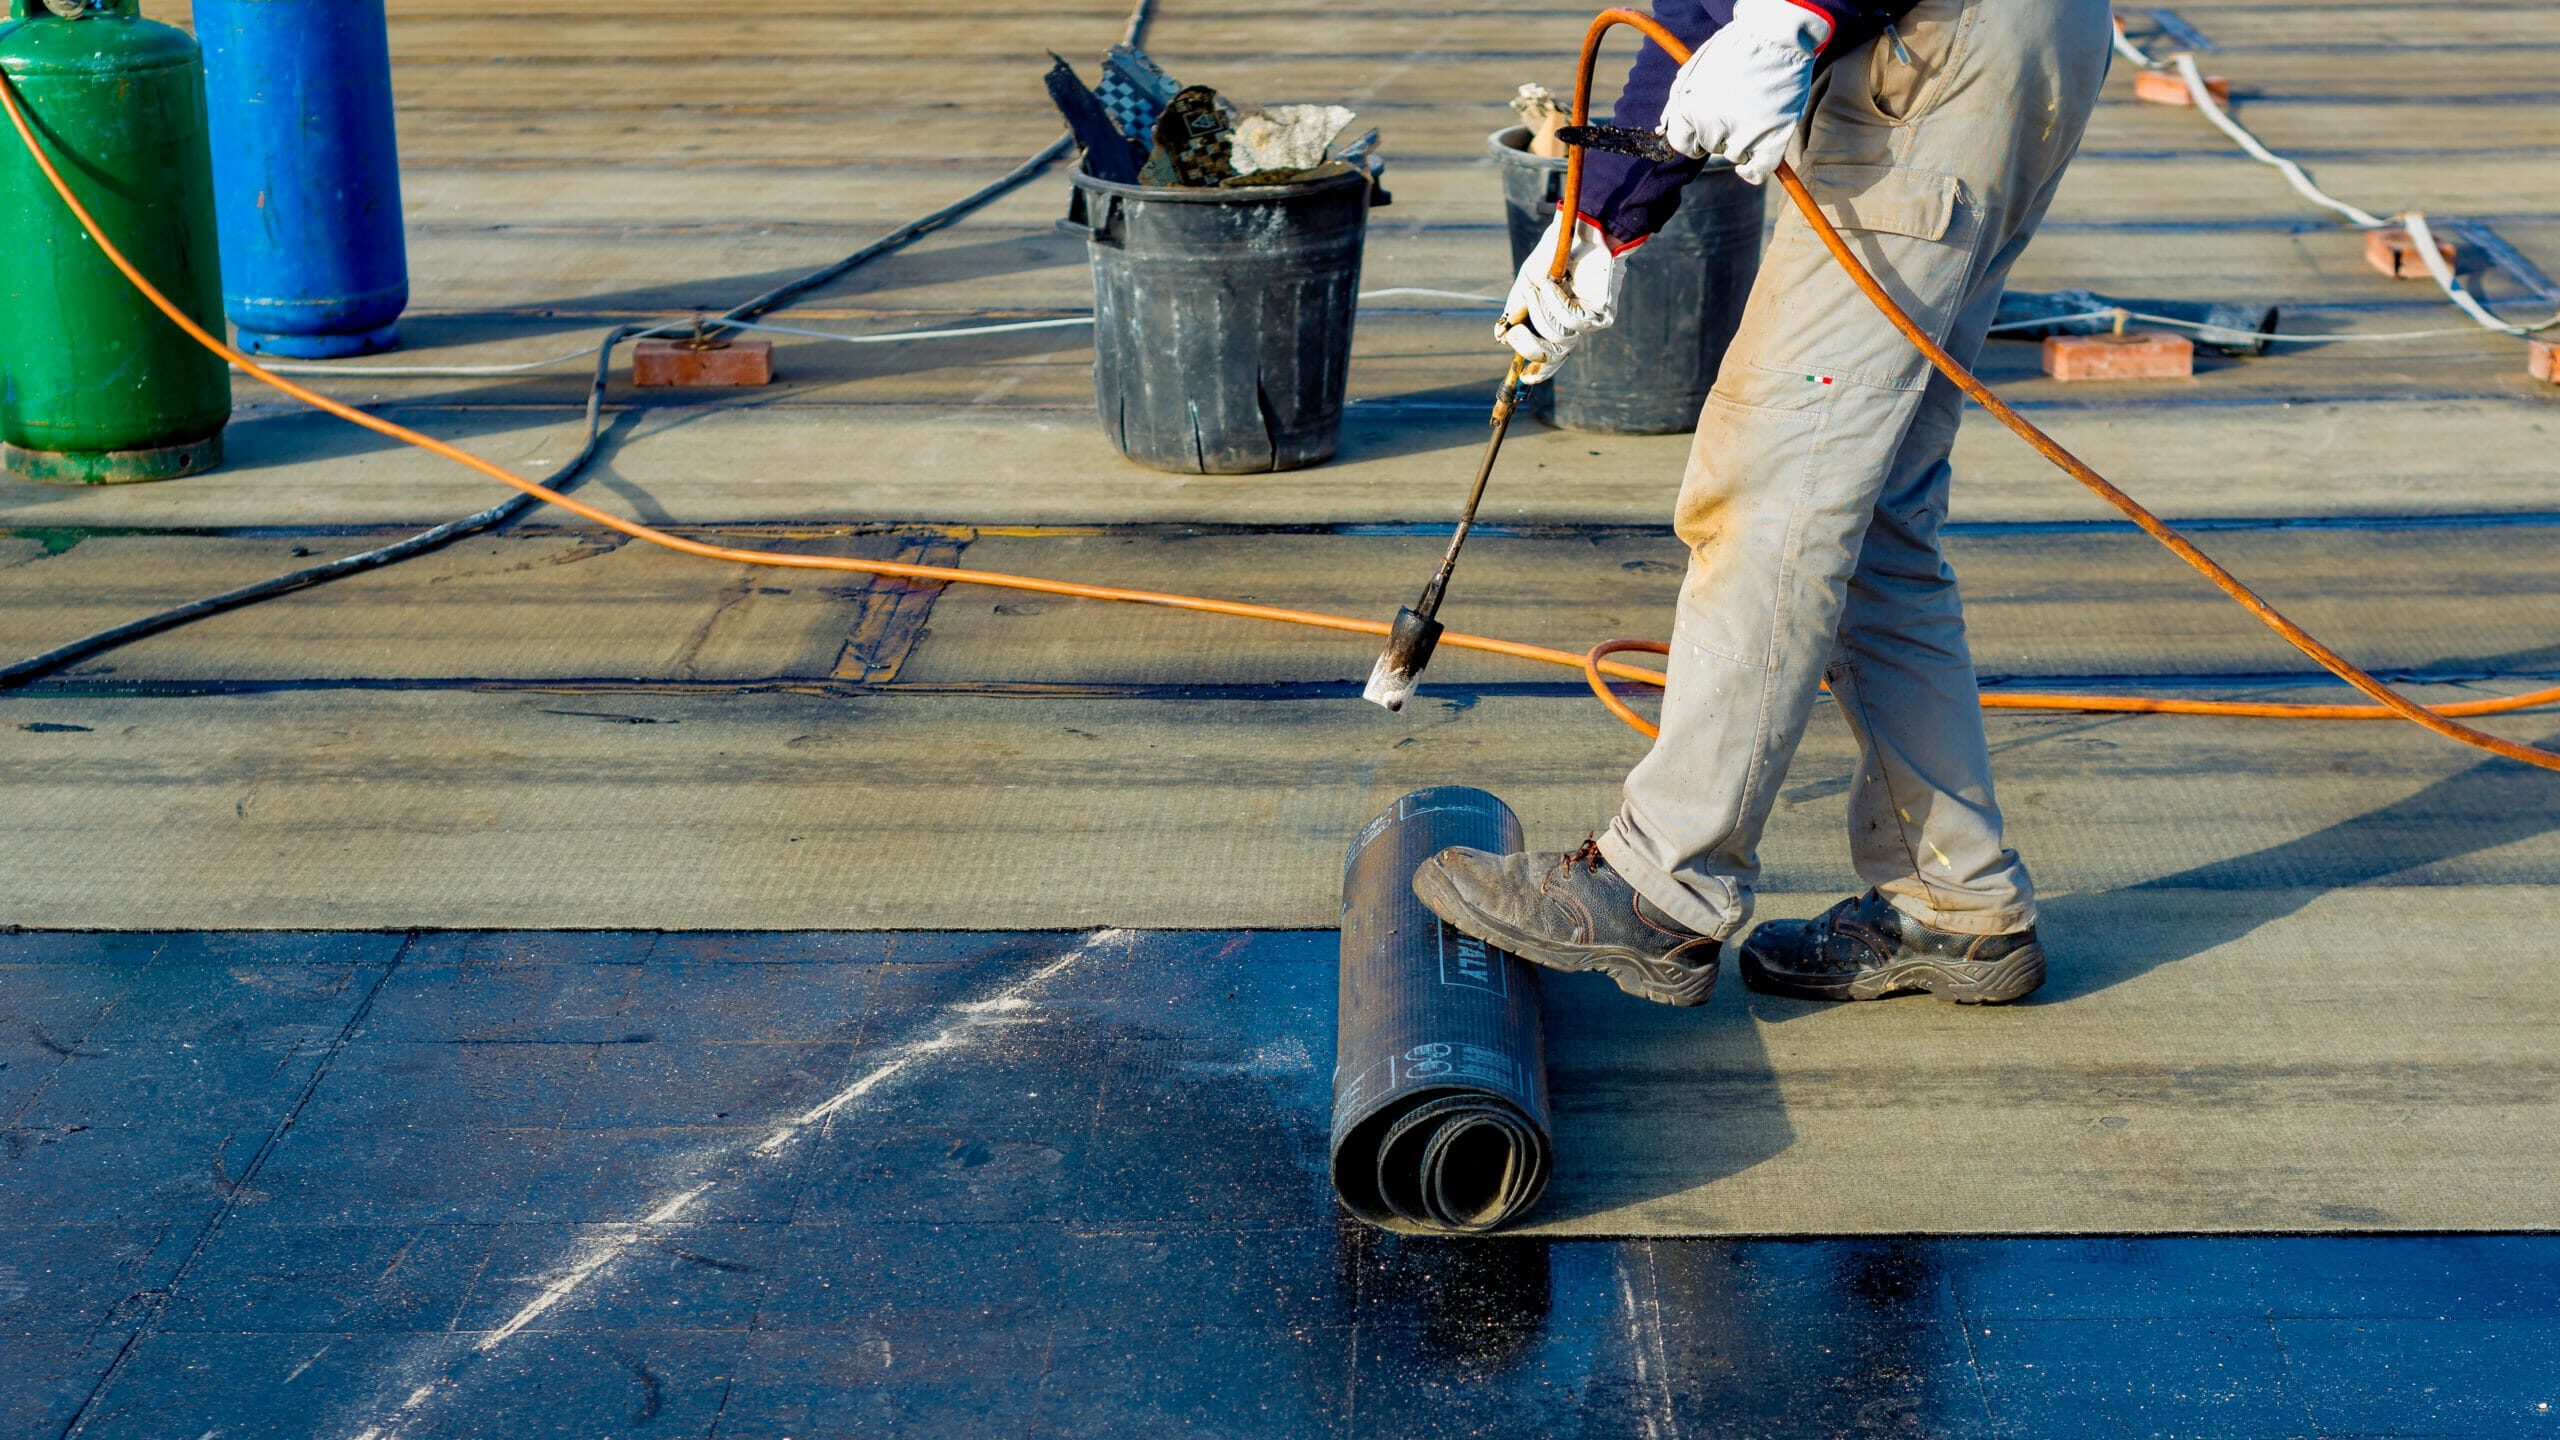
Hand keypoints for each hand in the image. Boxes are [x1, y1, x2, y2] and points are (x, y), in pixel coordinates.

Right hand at [1498, 213, 1624, 383]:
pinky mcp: (1600, 314)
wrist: (1582, 231)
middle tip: (1516, 329)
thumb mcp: (1528, 282)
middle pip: (1551, 356)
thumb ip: (1515, 308)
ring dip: (1541, 312)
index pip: (1550, 357)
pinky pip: (1570, 320)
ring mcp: (1588, 321)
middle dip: (1528, 345)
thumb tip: (1500, 337)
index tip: (1524, 378)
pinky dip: (1556, 302)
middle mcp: (1574, 326)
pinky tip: (1555, 283)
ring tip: (1541, 285)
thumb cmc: (1556, 254)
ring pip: (1558, 338)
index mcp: (1555, 322)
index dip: (1538, 372)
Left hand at [1659, 0, 1831, 184]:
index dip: (1695, 134)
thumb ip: (1676, 104)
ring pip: (1734, 155)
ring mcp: (1742, 136)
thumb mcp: (1693, 70)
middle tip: (1738, 105)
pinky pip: (1756, 172)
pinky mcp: (1771, 141)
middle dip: (1721, 132)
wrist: (1775, 36)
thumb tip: (1662, 131)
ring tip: (1755, 109)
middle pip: (1710, 147)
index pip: (1682, 143)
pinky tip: (1755, 157)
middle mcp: (1711, 127)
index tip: (1708, 123)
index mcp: (1687, 109)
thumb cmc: (1733, 50)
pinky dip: (1754, 169)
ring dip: (1742, 140)